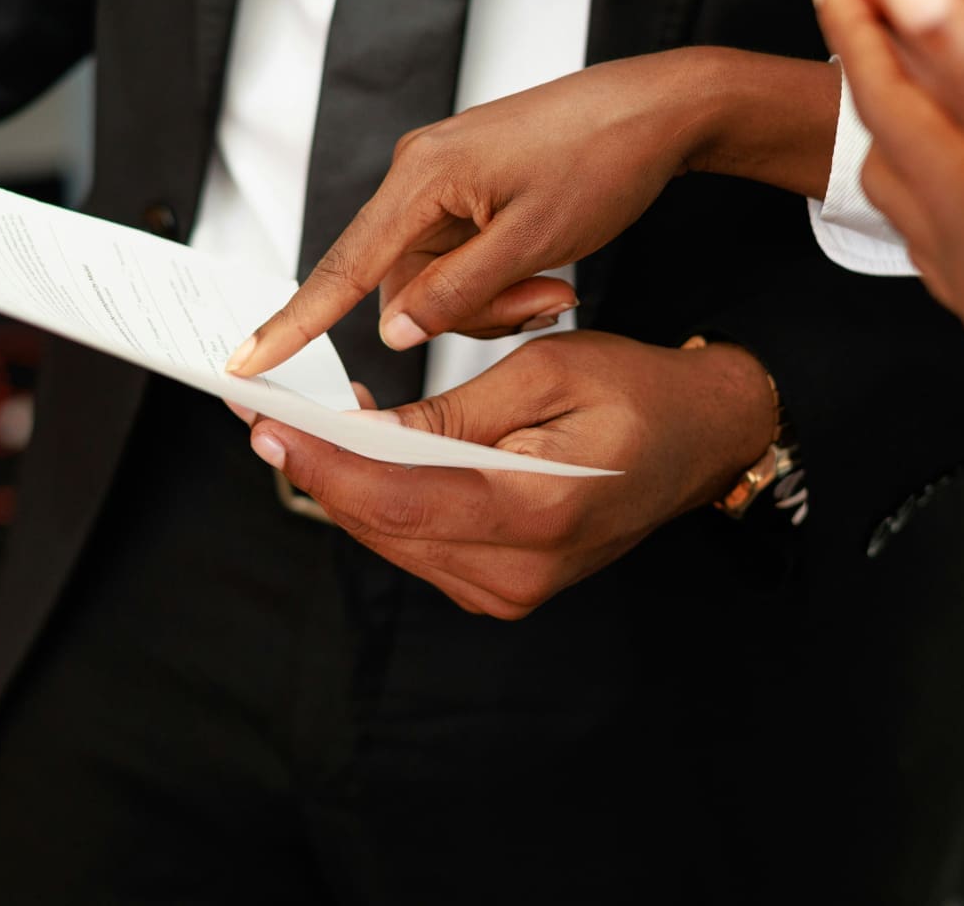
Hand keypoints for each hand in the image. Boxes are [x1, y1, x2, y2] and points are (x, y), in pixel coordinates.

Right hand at [228, 46, 838, 377]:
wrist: (656, 110)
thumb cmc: (601, 158)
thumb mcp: (532, 242)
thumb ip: (455, 294)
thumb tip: (391, 331)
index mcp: (422, 177)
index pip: (342, 266)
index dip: (293, 322)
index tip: (245, 361)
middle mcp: (420, 174)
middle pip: (403, 284)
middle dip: (470, 313)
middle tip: (547, 300)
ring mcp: (445, 182)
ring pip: (438, 281)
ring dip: (494, 302)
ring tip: (559, 283)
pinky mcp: (471, 189)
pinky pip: (462, 259)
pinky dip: (500, 280)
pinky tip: (549, 267)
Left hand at [243, 331, 775, 617]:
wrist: (701, 438)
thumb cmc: (638, 392)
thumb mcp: (543, 373)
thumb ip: (451, 412)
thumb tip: (365, 433)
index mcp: (537, 512)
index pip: (395, 497)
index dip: (320, 462)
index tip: (264, 425)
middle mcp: (520, 571)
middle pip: (381, 526)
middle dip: (316, 468)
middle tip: (261, 414)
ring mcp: (511, 590)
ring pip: (391, 539)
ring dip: (341, 484)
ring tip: (299, 426)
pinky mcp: (502, 587)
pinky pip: (418, 544)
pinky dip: (381, 501)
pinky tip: (360, 455)